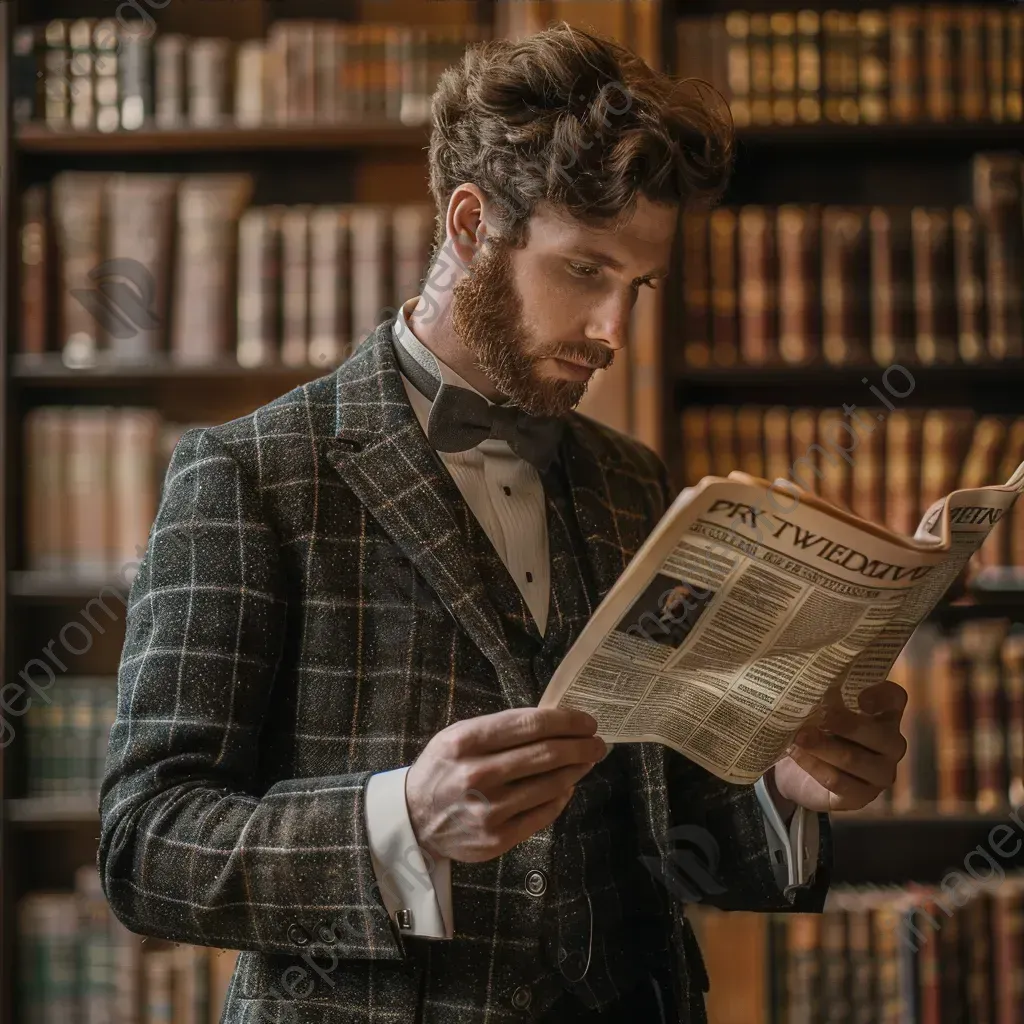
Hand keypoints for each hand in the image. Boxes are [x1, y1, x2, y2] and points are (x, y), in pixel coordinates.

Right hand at [405, 707, 606, 862]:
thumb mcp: (459, 736)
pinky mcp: (498, 837)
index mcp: (467, 741)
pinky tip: (566, 786)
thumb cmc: (443, 768)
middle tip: (598, 742)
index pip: (531, 725)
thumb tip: (553, 722)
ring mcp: (489, 809)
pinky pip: (544, 813)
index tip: (587, 721)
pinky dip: (561, 797)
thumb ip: (501, 728)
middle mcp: (478, 774)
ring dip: (576, 770)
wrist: (414, 819)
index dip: (566, 721)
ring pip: (551, 784)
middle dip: (581, 745)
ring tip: (587, 761)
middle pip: (546, 754)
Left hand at [771, 679, 908, 812]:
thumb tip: (812, 681)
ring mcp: (880, 773)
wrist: (795, 772)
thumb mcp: (820, 710)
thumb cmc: (816, 730)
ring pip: (854, 759)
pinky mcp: (861, 796)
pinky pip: (838, 781)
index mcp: (884, 715)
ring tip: (798, 736)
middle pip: (880, 735)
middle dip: (845, 725)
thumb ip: (824, 696)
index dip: (882, 696)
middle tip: (818, 716)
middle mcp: (890, 744)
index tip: (859, 697)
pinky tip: (796, 753)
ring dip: (823, 746)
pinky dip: (814, 765)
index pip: (895, 699)